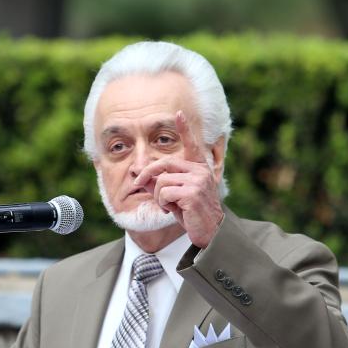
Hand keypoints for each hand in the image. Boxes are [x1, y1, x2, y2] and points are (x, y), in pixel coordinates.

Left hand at [134, 111, 223, 247]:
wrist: (209, 232)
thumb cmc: (191, 214)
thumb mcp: (173, 196)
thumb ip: (158, 183)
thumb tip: (139, 173)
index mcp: (198, 169)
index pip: (191, 145)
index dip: (184, 129)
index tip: (178, 114)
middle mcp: (200, 171)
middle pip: (164, 163)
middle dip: (147, 174)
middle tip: (137, 184)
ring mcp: (197, 181)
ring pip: (162, 180)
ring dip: (158, 196)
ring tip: (167, 206)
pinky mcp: (192, 193)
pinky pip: (164, 192)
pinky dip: (162, 203)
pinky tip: (171, 210)